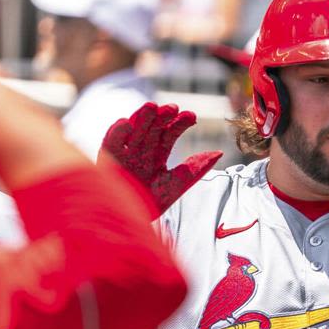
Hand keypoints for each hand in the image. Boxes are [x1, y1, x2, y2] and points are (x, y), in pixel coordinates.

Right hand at [99, 102, 221, 213]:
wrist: (130, 222)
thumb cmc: (152, 203)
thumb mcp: (177, 184)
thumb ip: (196, 168)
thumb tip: (219, 152)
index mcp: (157, 155)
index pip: (169, 134)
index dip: (179, 123)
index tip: (192, 116)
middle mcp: (141, 150)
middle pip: (152, 128)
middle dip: (162, 117)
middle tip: (173, 107)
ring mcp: (125, 152)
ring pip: (134, 130)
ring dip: (142, 118)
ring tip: (152, 106)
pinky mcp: (108, 158)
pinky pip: (111, 141)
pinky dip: (117, 132)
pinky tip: (127, 122)